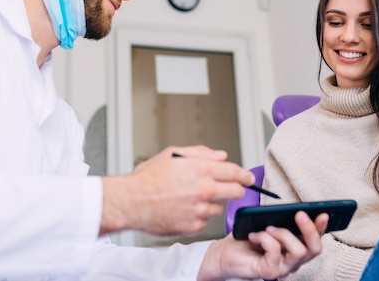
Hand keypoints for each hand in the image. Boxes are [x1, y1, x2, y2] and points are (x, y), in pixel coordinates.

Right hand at [99, 145, 254, 235]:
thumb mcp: (173, 155)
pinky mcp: (193, 225)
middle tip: (232, 189)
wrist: (130, 202)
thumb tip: (220, 155)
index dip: (245, 175)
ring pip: (219, 208)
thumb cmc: (148, 178)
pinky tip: (183, 209)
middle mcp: (204, 189)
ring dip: (212, 203)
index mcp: (201, 169)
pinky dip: (198, 216)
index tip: (248, 178)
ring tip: (192, 198)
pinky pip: (204, 220)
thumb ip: (201, 153)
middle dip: (237, 190)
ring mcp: (200, 209)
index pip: (235, 172)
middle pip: (236, 192)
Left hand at [198, 211, 328, 280]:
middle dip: (310, 230)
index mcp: (294, 247)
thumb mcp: (268, 225)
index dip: (322, 228)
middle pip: (314, 249)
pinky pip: (275, 251)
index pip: (315, 240)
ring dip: (283, 234)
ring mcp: (282, 269)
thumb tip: (295, 212)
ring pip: (298, 251)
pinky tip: (254, 235)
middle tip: (299, 214)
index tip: (323, 214)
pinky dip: (265, 238)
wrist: (224, 254)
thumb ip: (282, 222)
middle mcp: (292, 261)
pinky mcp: (269, 272)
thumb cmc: (246, 239)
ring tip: (268, 227)